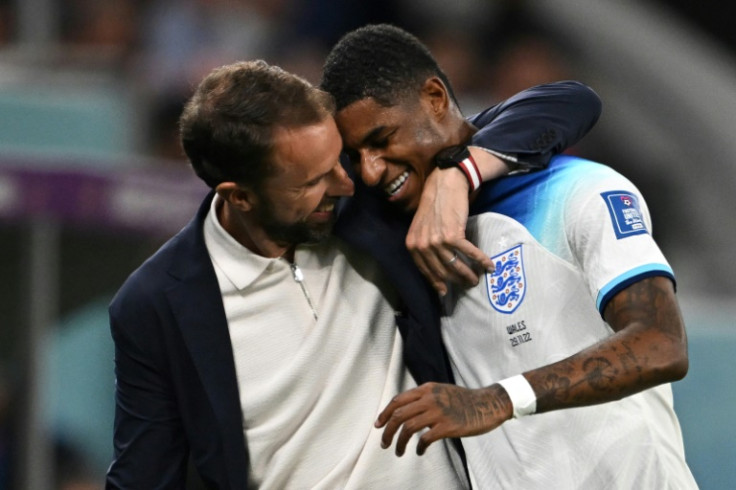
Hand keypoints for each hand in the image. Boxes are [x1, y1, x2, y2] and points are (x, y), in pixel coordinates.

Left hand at [374, 382, 512, 455]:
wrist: (487, 404)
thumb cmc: (463, 400)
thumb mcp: (440, 391)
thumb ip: (423, 398)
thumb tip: (405, 412)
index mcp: (426, 389)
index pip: (397, 400)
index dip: (385, 414)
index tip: (378, 425)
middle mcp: (430, 398)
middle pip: (399, 415)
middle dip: (387, 431)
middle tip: (384, 443)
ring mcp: (438, 412)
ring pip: (408, 428)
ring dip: (399, 442)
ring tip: (399, 452)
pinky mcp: (448, 426)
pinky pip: (425, 439)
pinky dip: (419, 447)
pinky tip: (419, 451)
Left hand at [407, 167, 492, 294]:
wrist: (444, 185)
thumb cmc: (434, 205)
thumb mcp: (420, 228)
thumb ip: (424, 245)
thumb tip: (434, 265)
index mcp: (413, 245)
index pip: (425, 271)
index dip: (436, 282)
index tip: (444, 291)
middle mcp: (423, 245)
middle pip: (441, 271)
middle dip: (455, 281)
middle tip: (466, 285)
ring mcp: (437, 241)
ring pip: (455, 266)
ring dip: (468, 275)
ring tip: (476, 279)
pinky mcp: (453, 235)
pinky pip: (469, 253)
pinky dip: (481, 260)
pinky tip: (489, 266)